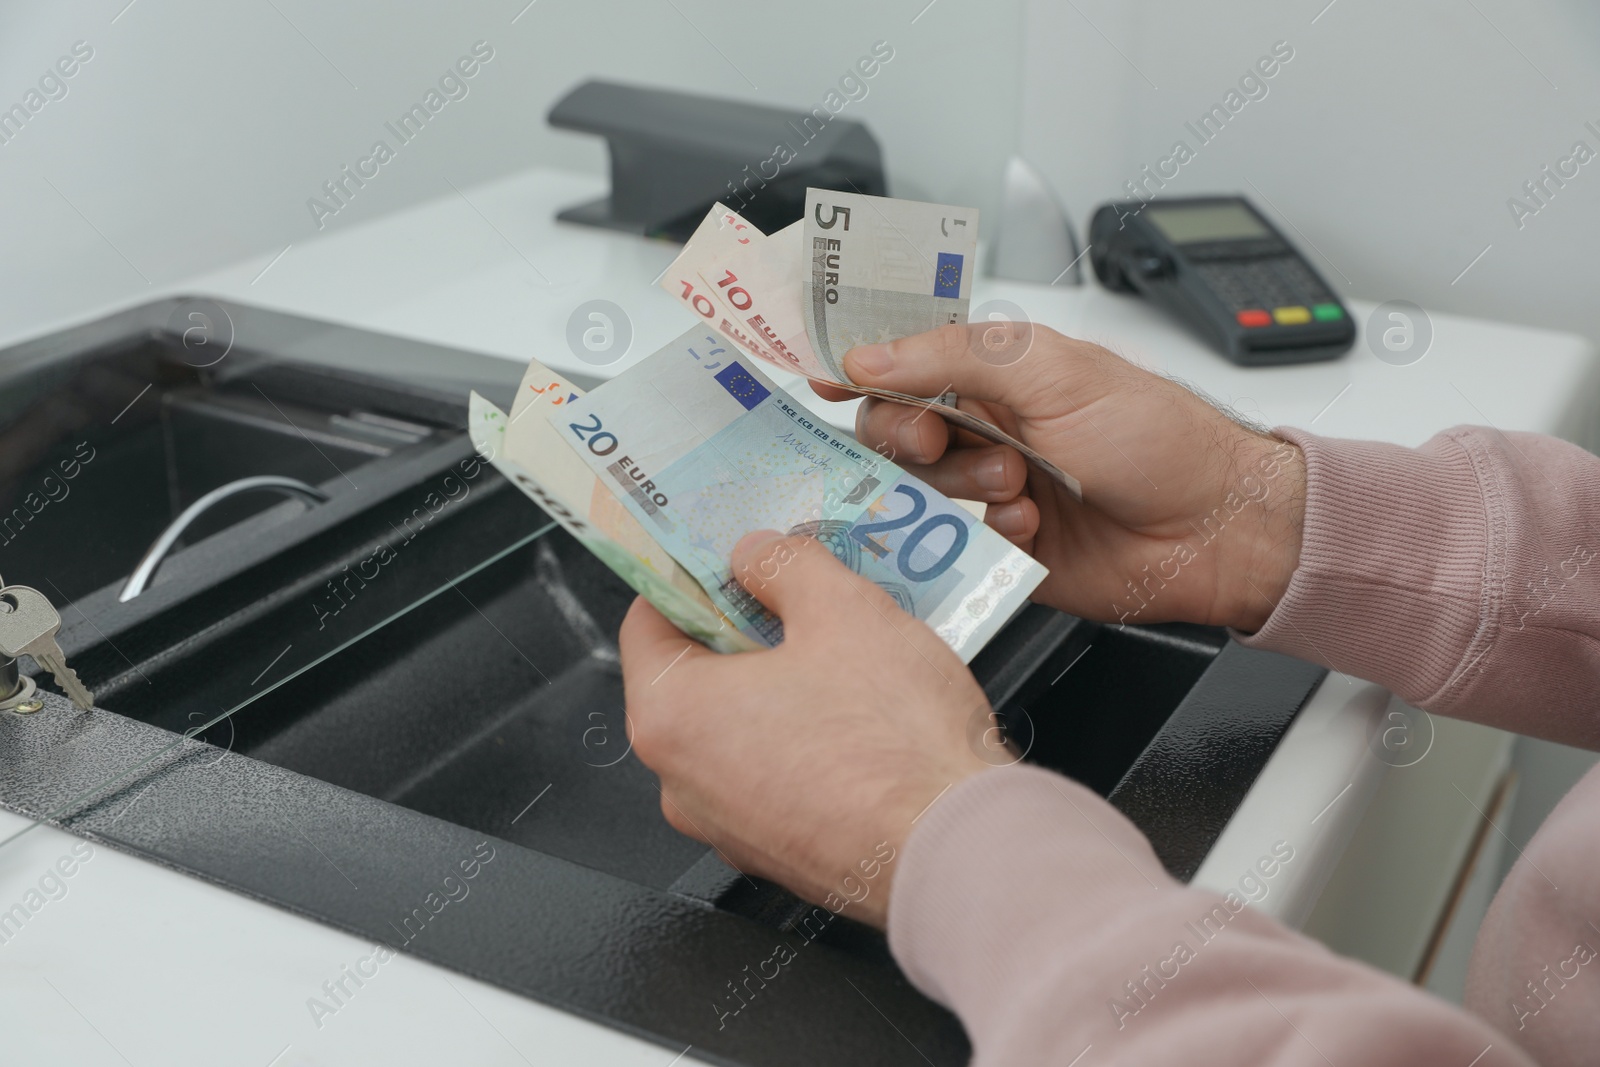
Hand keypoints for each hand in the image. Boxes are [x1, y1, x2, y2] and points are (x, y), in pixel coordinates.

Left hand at [619, 531, 994, 928]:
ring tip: (844, 655)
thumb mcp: (843, 610)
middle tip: (800, 598)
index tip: (729, 557)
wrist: (954, 852)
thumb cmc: (893, 742)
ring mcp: (728, 827)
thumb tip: (757, 555)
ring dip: (780, 687)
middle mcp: (682, 781)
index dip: (691, 578)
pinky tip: (859, 717)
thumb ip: (784, 566)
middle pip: (693, 678)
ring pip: (738, 730)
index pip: (647, 621)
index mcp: (673, 714)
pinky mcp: (777, 854)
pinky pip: (773, 777)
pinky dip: (802, 741)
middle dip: (745, 630)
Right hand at [813, 323, 1305, 631]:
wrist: (1213, 529)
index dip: (861, 371)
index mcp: (993, 375)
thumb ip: (953, 355)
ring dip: (961, 487)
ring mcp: (986, 493)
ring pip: (916, 491)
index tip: (828, 380)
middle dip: (913, 439)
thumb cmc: (1155, 436)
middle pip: (890, 433)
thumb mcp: (1053, 370)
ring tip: (1018, 488)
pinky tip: (1026, 529)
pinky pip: (947, 547)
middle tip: (948, 441)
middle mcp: (982, 431)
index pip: (900, 364)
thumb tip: (867, 355)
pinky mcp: (996, 552)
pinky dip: (982, 535)